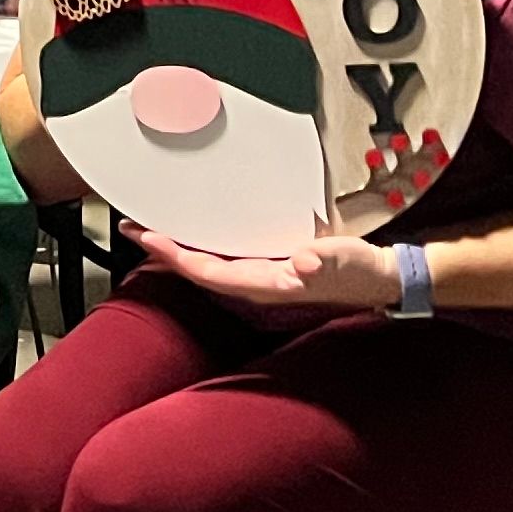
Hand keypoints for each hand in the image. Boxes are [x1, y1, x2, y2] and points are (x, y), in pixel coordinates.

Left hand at [127, 224, 395, 310]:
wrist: (382, 279)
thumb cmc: (361, 271)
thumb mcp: (345, 260)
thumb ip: (325, 260)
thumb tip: (304, 262)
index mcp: (268, 284)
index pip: (208, 271)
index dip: (175, 256)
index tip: (148, 238)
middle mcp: (257, 283)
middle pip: (197, 269)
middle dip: (163, 250)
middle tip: (130, 227)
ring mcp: (262, 276)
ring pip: (208, 264)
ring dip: (178, 248)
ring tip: (150, 229)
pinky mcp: (270, 266)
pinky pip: (225, 257)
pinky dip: (202, 245)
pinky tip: (193, 234)